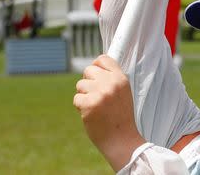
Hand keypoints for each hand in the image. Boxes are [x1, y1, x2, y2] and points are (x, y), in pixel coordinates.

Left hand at [73, 55, 144, 170]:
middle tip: (95, 95)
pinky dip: (80, 106)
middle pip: (88, 70)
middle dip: (88, 82)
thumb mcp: (123, 92)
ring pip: (80, 85)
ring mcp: (99, 93)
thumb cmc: (120, 116)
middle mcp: (111, 83)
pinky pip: (76, 98)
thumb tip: (94, 67)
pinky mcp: (89, 104)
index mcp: (121, 79)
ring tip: (95, 106)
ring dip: (84, 95)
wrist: (121, 140)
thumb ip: (111, 79)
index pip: (103, 59)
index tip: (95, 75)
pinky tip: (91, 114)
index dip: (96, 66)